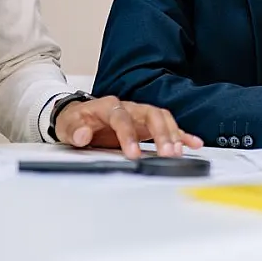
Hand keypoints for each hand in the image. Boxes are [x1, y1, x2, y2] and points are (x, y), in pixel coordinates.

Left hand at [55, 96, 202, 159]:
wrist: (79, 117)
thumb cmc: (76, 121)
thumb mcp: (68, 125)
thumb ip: (74, 130)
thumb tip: (83, 135)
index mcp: (109, 106)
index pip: (122, 118)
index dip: (128, 135)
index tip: (133, 154)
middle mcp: (129, 107)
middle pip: (151, 114)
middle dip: (161, 133)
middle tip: (167, 153)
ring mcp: (140, 115)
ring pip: (163, 119)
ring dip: (173, 135)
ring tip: (177, 153)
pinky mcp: (148, 125)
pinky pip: (168, 127)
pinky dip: (182, 135)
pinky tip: (194, 143)